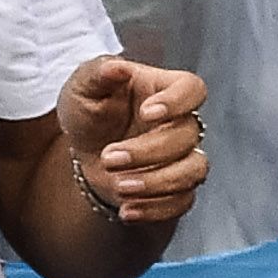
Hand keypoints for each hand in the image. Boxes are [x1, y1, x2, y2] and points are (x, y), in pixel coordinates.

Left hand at [54, 54, 204, 227]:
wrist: (84, 148)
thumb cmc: (89, 108)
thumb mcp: (83, 86)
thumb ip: (98, 74)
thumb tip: (117, 67)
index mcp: (163, 88)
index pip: (192, 88)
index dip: (178, 101)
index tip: (147, 112)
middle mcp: (180, 122)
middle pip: (187, 136)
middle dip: (148, 151)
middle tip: (109, 158)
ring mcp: (183, 156)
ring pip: (194, 171)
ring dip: (157, 183)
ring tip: (119, 186)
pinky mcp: (177, 187)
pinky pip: (183, 201)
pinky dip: (155, 209)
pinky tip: (126, 210)